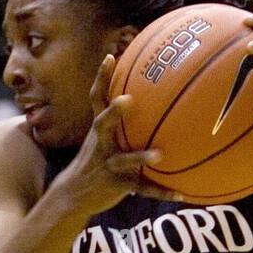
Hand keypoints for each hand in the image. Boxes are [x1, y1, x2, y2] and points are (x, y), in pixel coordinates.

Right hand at [56, 54, 187, 216]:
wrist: (72, 195)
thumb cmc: (93, 162)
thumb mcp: (99, 138)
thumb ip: (117, 121)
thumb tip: (145, 98)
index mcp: (98, 130)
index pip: (96, 99)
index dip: (101, 78)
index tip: (110, 57)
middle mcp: (100, 145)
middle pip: (102, 124)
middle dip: (114, 111)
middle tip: (128, 99)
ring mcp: (107, 166)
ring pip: (123, 161)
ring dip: (140, 158)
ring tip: (159, 155)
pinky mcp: (117, 186)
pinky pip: (142, 188)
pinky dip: (161, 192)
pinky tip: (180, 194)